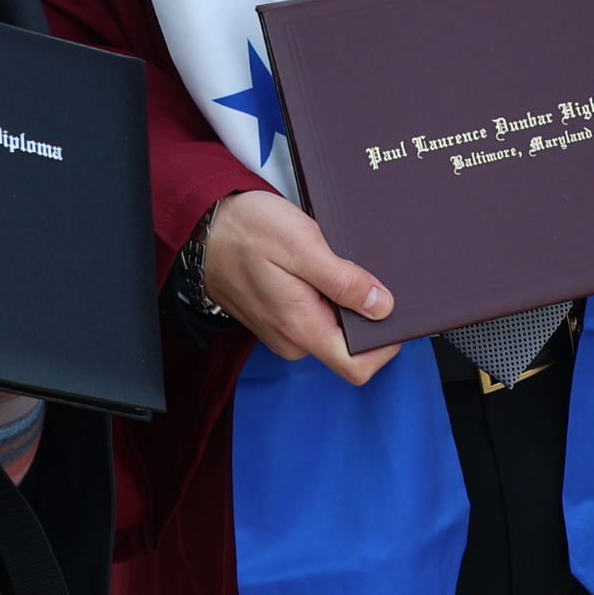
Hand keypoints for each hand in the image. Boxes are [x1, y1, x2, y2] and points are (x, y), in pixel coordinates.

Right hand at [201, 189, 397, 385]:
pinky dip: (322, 294)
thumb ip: (343, 281)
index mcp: (301, 327)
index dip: (384, 344)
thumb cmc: (246, 230)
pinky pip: (313, 317)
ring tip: (327, 260)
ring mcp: (283, 332)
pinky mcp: (277, 319)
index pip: (358, 367)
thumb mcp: (301, 245)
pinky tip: (312, 264)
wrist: (202, 227)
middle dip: (362, 311)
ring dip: (340, 298)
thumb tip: (382, 306)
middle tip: (357, 268)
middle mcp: (292, 340)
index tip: (392, 308)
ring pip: (331, 328)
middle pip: (349, 346)